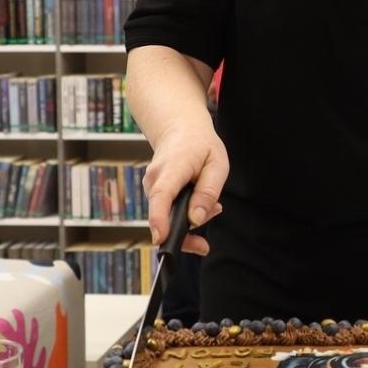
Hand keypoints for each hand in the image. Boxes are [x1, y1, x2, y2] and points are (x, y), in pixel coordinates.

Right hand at [143, 126, 229, 254]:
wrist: (179, 129)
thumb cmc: (200, 145)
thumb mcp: (216, 164)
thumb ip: (207, 192)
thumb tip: (196, 219)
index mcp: (172, 168)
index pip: (162, 196)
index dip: (159, 219)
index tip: (160, 238)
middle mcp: (154, 179)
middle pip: (163, 216)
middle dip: (188, 230)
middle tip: (215, 212)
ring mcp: (150, 187)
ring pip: (167, 216)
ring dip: (190, 219)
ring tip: (212, 204)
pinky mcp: (153, 193)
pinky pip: (166, 212)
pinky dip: (183, 213)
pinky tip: (199, 203)